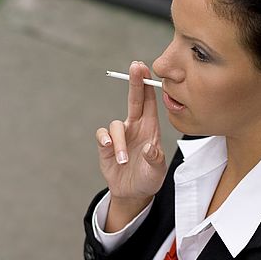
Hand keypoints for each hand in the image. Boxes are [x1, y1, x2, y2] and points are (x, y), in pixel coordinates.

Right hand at [96, 61, 166, 203]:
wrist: (134, 193)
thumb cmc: (150, 178)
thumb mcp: (157, 172)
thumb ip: (155, 159)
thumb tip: (150, 147)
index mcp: (150, 129)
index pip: (150, 103)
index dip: (148, 86)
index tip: (146, 69)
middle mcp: (135, 127)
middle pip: (134, 100)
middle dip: (135, 83)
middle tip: (136, 66)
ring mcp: (121, 136)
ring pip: (116, 126)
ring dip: (120, 143)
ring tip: (124, 161)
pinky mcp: (106, 146)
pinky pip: (103, 135)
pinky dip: (106, 141)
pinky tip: (110, 151)